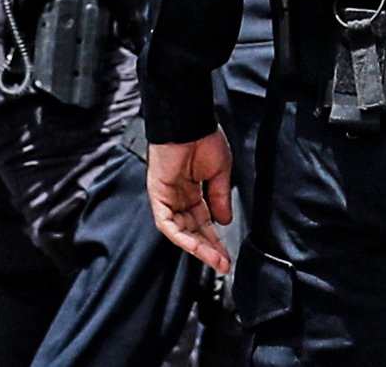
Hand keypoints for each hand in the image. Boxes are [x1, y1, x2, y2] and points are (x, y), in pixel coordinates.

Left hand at [148, 130, 233, 273]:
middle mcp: (180, 197)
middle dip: (209, 249)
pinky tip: (195, 245)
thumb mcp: (221, 172)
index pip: (205, 222)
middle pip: (193, 231)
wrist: (190, 122)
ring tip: (215, 259)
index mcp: (195, 191)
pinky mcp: (158, 195)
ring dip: (198, 247)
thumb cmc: (204, 137)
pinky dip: (180, 235)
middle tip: (222, 263)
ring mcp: (168, 198)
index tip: (228, 254)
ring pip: (180, 232)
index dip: (216, 239)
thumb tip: (225, 221)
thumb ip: (221, 198)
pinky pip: (167, 223)